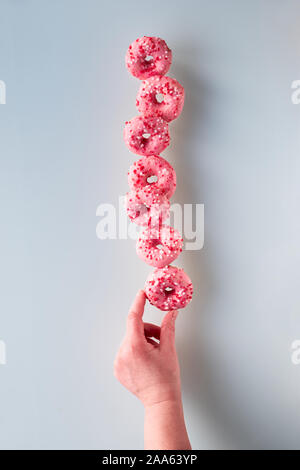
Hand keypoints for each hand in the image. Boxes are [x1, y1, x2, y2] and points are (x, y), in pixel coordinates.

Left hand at [114, 290, 180, 406]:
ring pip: (130, 340)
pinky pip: (126, 351)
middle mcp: (123, 353)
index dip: (138, 303)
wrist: (160, 401)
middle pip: (134, 330)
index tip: (142, 293)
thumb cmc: (166, 379)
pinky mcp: (117, 369)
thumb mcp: (169, 349)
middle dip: (148, 330)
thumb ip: (168, 327)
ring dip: (142, 341)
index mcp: (135, 346)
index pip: (134, 317)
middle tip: (160, 339)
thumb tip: (171, 312)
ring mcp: (118, 362)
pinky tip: (147, 361)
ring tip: (155, 353)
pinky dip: (136, 350)